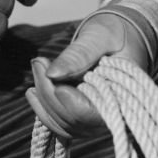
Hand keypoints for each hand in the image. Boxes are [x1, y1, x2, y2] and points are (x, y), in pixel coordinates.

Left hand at [26, 12, 150, 139]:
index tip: (50, 74)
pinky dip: (45, 108)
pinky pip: (62, 124)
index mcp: (125, 97)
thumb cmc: (114, 34)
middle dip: (49, 92)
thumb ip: (79, 54)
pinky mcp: (86, 118)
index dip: (68, 100)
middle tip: (39, 62)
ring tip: (38, 67)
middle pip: (73, 119)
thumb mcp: (100, 36)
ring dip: (45, 98)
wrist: (122, 38)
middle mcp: (113, 116)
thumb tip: (52, 74)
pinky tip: (33, 91)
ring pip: (64, 124)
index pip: (92, 113)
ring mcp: (98, 120)